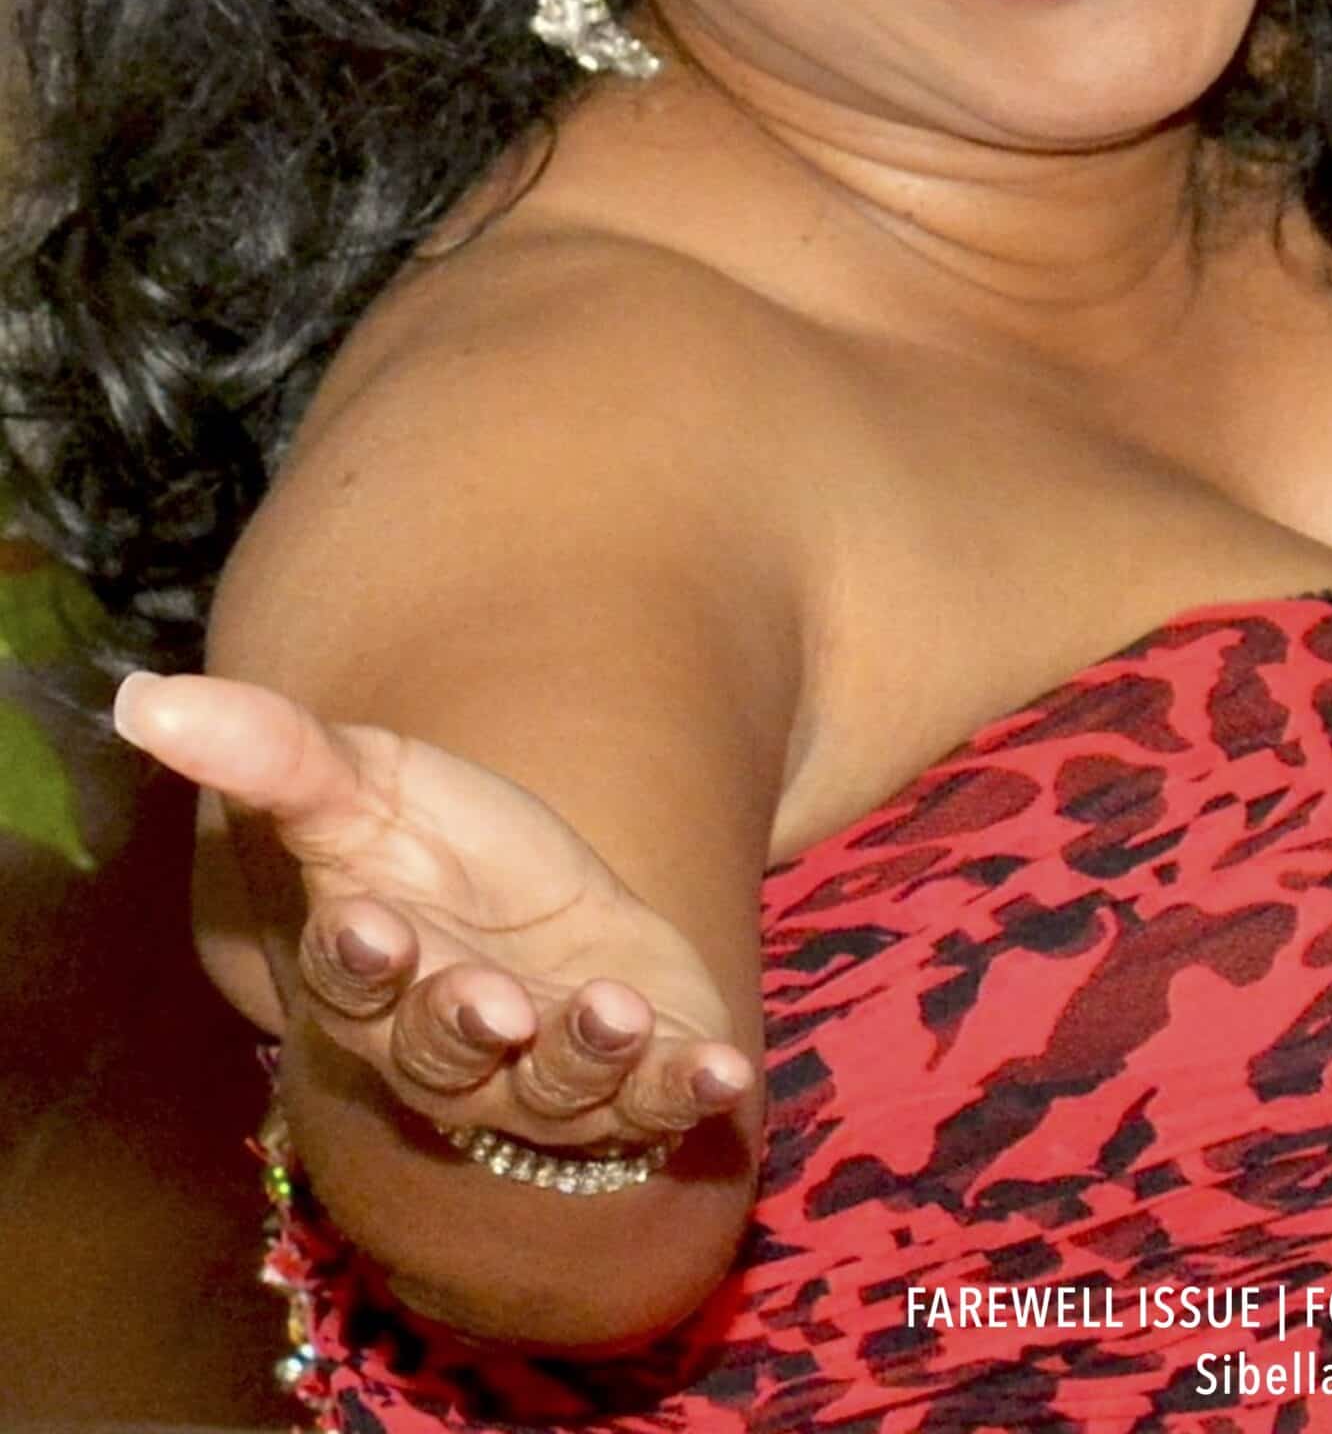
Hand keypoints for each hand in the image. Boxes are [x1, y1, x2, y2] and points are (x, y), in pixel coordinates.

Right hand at [115, 672, 751, 1154]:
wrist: (557, 899)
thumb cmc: (443, 848)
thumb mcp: (368, 780)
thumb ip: (271, 752)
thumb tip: (141, 697)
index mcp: (376, 976)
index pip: (350, 983)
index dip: (358, 961)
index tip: (370, 920)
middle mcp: (454, 1047)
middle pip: (443, 1056)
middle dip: (464, 1028)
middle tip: (490, 998)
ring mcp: (547, 1076)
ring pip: (552, 1090)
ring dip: (582, 1058)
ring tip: (609, 1008)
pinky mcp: (639, 1077)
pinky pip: (658, 1103)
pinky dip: (686, 1092)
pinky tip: (721, 1072)